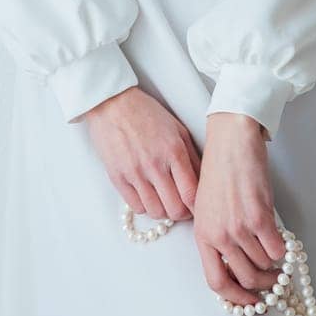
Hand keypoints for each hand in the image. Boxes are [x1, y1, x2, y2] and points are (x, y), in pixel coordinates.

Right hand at [82, 86, 201, 221]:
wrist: (113, 103)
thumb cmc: (146, 113)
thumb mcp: (177, 129)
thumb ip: (192, 156)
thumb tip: (202, 181)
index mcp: (174, 151)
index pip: (191, 194)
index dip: (197, 207)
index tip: (197, 207)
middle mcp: (155, 165)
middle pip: (175, 210)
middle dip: (181, 212)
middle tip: (181, 206)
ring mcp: (135, 173)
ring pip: (156, 212)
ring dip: (163, 210)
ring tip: (164, 200)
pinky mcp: (118, 177)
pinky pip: (136, 207)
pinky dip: (145, 206)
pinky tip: (147, 195)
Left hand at [193, 112, 285, 306]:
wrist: (230, 141)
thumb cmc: (220, 170)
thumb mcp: (208, 207)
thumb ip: (218, 237)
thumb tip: (238, 267)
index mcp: (203, 235)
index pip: (217, 282)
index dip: (237, 298)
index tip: (251, 300)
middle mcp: (219, 235)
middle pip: (246, 278)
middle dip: (263, 283)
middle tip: (273, 278)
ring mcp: (239, 227)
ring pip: (264, 265)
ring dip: (274, 264)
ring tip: (275, 252)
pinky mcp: (260, 217)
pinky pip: (277, 249)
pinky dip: (284, 250)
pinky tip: (282, 239)